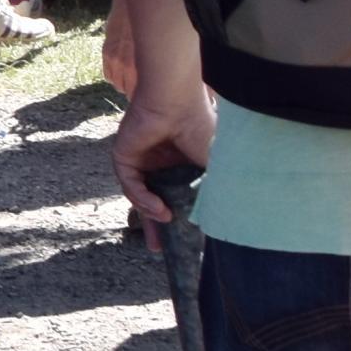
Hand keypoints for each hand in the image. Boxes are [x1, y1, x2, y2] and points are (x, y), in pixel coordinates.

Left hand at [111, 82, 217, 250]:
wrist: (178, 101)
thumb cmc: (202, 127)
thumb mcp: (214, 167)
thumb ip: (213, 191)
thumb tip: (227, 218)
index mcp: (178, 163)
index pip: (174, 195)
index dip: (179, 216)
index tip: (186, 239)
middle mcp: (157, 162)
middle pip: (151, 200)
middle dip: (154, 227)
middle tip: (160, 249)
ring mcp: (139, 159)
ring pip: (139, 195)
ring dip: (150, 214)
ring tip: (165, 226)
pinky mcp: (123, 156)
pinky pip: (131, 184)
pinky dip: (143, 198)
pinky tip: (158, 209)